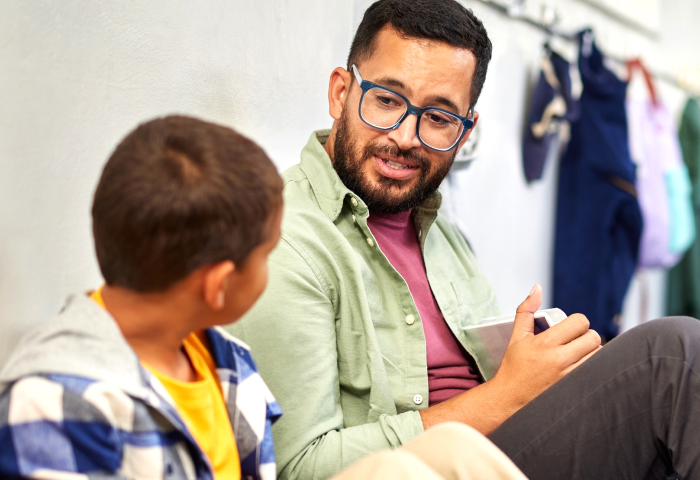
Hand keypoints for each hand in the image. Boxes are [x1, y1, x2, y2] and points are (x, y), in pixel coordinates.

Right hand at [491, 284, 601, 409]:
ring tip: (579, 355)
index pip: (579, 322)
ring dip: (592, 353)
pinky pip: (596, 373)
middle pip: (593, 338)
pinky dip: (593, 368)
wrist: (510, 398)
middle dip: (587, 337)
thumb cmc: (514, 367)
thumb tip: (537, 288)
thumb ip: (526, 310)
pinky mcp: (575, 389)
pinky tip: (581, 368)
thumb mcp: (517, 336)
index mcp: (545, 343)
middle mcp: (559, 360)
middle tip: (577, 342)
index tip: (571, 329)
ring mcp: (569, 376)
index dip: (577, 323)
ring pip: (598, 355)